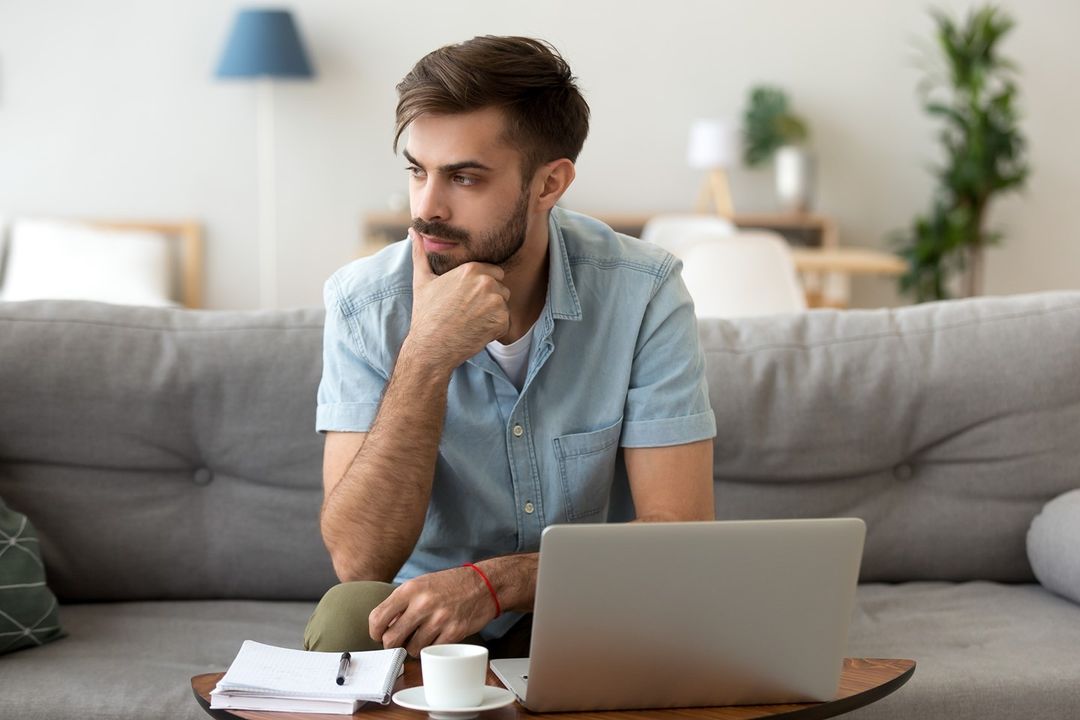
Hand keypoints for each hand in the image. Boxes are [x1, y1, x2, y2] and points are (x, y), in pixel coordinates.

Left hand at [369, 566, 497, 656]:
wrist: (484, 584)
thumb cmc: (450, 585)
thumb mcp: (421, 584)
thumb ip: (401, 603)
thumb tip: (384, 627)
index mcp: (410, 589)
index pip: (378, 618)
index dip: (375, 632)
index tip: (380, 635)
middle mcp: (422, 604)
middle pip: (391, 639)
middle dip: (393, 644)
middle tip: (400, 640)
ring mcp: (439, 619)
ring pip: (411, 649)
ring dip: (414, 647)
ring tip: (423, 636)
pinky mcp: (454, 632)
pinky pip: (431, 651)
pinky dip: (431, 649)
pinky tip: (437, 638)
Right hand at [406, 228, 510, 370]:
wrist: (430, 347)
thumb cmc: (426, 313)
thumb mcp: (422, 280)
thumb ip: (421, 252)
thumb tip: (413, 231)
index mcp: (472, 269)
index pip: (493, 272)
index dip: (481, 286)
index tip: (466, 298)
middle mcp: (486, 282)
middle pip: (501, 287)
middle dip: (489, 298)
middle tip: (467, 311)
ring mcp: (496, 302)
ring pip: (504, 304)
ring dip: (492, 313)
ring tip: (470, 321)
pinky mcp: (501, 321)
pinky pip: (505, 322)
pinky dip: (494, 329)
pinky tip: (476, 331)